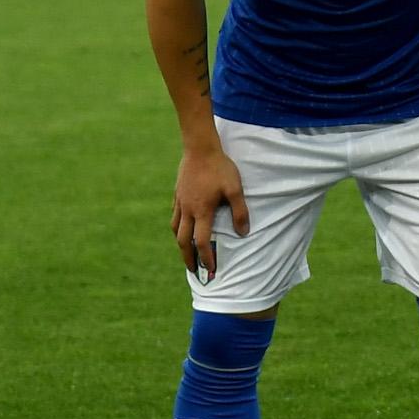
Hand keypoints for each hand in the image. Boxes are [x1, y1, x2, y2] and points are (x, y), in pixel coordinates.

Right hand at [173, 144, 248, 279]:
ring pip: (175, 229)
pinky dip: (177, 227)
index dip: (207, 258)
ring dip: (180, 244)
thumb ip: (240, 212)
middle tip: (193, 270)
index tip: (211, 270)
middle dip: (188, 258)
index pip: (202, 242)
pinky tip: (182, 228)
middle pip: (183, 240)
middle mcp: (187, 210)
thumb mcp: (235, 189)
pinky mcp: (177, 195)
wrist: (200, 149)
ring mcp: (180, 202)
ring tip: (186, 252)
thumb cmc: (220, 169)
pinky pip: (174, 216)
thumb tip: (243, 233)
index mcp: (201, 211)